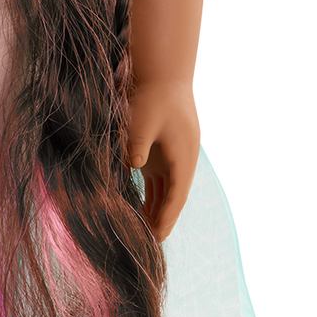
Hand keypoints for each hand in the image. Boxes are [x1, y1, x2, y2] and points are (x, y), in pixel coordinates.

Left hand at [125, 79, 201, 242]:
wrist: (164, 70)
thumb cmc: (152, 94)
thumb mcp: (142, 120)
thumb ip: (137, 145)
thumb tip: (133, 167)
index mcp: (184, 156)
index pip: (175, 195)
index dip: (166, 218)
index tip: (156, 239)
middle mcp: (182, 160)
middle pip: (173, 197)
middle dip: (161, 220)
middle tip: (147, 246)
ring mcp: (173, 156)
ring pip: (166, 190)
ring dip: (156, 210)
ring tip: (143, 234)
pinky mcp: (162, 151)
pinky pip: (159, 180)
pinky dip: (152, 196)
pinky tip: (141, 210)